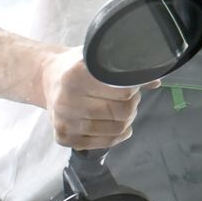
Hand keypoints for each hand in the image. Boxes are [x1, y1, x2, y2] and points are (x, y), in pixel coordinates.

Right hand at [39, 48, 154, 149]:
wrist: (46, 78)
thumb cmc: (78, 66)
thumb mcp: (98, 58)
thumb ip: (125, 67)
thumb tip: (155, 80)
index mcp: (76, 75)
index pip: (125, 90)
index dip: (134, 87)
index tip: (133, 83)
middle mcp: (67, 100)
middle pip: (123, 112)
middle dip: (133, 104)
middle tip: (131, 96)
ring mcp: (64, 121)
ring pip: (118, 129)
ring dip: (128, 120)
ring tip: (122, 108)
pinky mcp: (63, 137)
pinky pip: (105, 143)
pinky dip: (118, 135)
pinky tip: (116, 123)